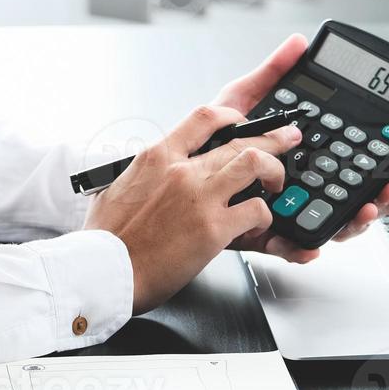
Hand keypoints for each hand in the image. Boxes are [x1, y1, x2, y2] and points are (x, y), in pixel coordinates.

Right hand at [83, 102, 299, 314]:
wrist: (102, 272)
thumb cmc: (106, 239)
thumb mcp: (116, 188)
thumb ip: (141, 174)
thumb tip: (148, 173)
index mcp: (157, 156)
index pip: (205, 117)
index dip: (234, 117)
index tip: (244, 124)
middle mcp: (181, 169)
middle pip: (240, 139)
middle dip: (271, 138)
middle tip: (286, 139)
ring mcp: (199, 196)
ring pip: (254, 163)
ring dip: (274, 172)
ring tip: (277, 183)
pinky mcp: (213, 228)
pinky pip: (255, 209)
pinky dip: (263, 216)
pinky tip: (257, 224)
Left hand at [208, 34, 388, 263]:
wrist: (164, 176)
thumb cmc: (205, 140)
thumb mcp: (239, 102)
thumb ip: (270, 76)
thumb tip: (297, 43)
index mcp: (296, 158)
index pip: (344, 167)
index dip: (370, 171)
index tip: (388, 170)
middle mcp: (293, 188)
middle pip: (343, 200)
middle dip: (370, 202)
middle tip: (381, 195)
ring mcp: (277, 213)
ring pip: (321, 225)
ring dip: (345, 225)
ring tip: (356, 215)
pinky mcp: (254, 235)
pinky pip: (282, 246)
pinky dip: (299, 248)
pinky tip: (309, 246)